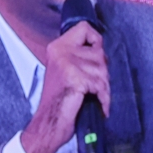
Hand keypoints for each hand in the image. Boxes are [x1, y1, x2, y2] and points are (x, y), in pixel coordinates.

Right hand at [21, 23, 109, 152]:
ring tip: (94, 96)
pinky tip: (99, 105)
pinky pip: (101, 85)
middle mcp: (61, 52)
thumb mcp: (66, 71)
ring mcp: (67, 64)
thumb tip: (101, 49)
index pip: (84, 28)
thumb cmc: (60, 101)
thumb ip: (80, 57)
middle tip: (95, 86)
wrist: (48, 123)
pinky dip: (104, 98)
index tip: (98, 53)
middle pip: (100, 52)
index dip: (96, 40)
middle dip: (102, 72)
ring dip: (103, 86)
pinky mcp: (75, 78)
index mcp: (57, 47)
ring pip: (103, 70)